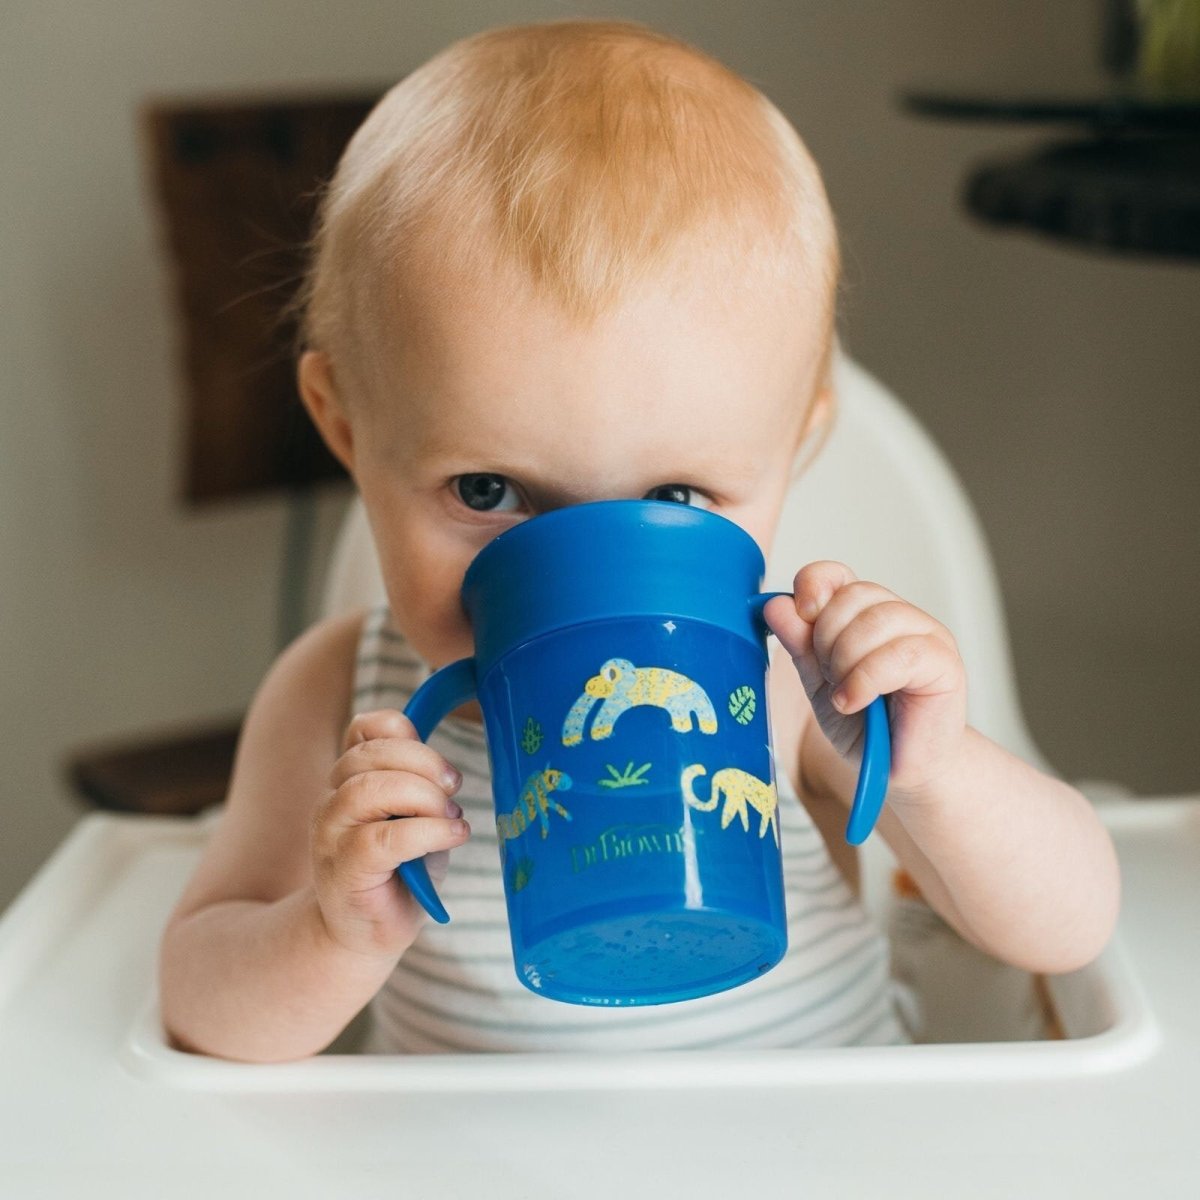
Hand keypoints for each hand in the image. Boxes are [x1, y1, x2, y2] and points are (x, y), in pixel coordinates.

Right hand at [310, 709, 468, 958]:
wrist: (366, 933)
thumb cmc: (398, 872)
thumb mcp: (415, 818)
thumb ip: (419, 786)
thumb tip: (447, 771)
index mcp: (349, 778)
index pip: (364, 728)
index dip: (404, 732)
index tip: (441, 767)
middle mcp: (332, 799)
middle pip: (371, 754)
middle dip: (424, 763)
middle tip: (454, 788)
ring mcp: (332, 835)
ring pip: (370, 789)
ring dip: (423, 796)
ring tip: (451, 818)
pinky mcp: (344, 870)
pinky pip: (384, 838)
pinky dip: (428, 832)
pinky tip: (452, 836)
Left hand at [763, 562, 968, 798]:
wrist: (897, 773)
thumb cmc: (863, 728)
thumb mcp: (817, 684)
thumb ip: (799, 645)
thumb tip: (775, 606)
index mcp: (864, 615)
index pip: (835, 574)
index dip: (813, 585)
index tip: (801, 614)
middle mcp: (898, 616)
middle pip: (853, 594)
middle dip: (827, 638)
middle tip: (830, 677)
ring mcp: (926, 635)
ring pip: (877, 619)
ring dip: (847, 661)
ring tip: (844, 695)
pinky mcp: (945, 663)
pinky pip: (900, 653)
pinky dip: (866, 679)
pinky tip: (855, 702)